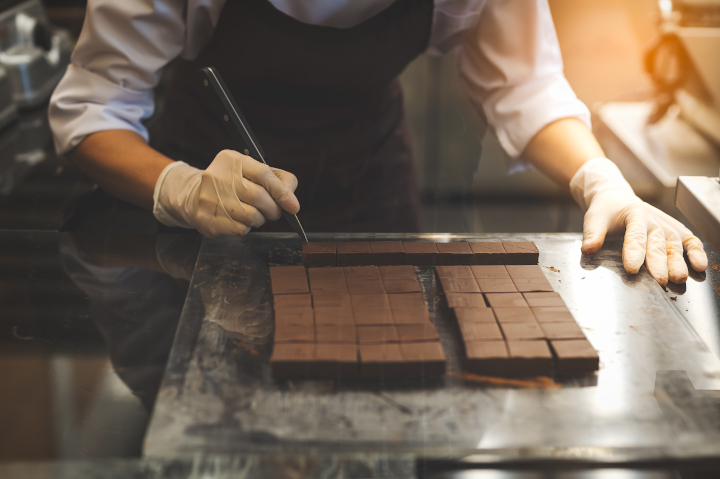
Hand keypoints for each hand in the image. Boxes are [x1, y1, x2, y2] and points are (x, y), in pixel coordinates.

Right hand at [153, 150, 298, 236]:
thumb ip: (278, 180)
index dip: (282, 192)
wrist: (195, 195)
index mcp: (231, 159)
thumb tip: (291, 201)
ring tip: (254, 214)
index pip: (263, 174)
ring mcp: (210, 198)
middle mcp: (218, 176)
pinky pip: (240, 229)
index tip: (293, 206)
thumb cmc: (233, 184)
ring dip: (260, 219)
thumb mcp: (253, 173)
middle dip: (273, 209)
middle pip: (260, 197)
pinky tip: (240, 220)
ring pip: (251, 216)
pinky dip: (246, 227)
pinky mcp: (206, 218)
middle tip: (273, 212)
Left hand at [571, 158, 706, 285]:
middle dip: (659, 263)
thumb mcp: (595, 219)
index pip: (635, 234)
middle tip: (660, 280)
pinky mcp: (677, 232)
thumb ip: (592, 234)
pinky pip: (690, 242)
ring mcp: (668, 226)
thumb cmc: (607, 211)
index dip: (634, 251)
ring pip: (675, 245)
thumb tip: (588, 250)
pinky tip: (700, 266)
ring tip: (680, 278)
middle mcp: (655, 220)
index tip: (631, 269)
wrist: (618, 199)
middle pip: (657, 243)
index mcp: (635, 214)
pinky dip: (697, 253)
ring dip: (679, 262)